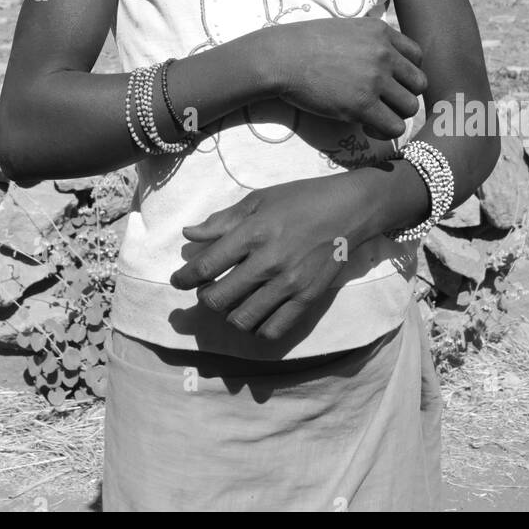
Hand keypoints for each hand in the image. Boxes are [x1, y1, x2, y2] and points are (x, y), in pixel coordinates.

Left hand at [171, 175, 368, 341]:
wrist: (350, 210)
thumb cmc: (301, 199)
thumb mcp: (259, 200)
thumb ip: (223, 221)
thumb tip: (189, 234)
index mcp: (253, 233)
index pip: (207, 266)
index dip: (185, 278)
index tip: (178, 281)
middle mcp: (268, 262)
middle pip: (219, 298)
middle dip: (204, 298)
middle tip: (206, 290)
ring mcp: (289, 284)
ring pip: (242, 319)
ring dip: (228, 314)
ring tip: (230, 302)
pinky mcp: (308, 299)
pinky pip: (273, 329)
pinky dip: (256, 329)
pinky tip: (254, 316)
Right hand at [268, 16, 426, 140]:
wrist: (280, 57)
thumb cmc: (303, 43)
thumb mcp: (345, 29)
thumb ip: (369, 40)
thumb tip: (381, 57)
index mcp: (381, 32)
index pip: (417, 56)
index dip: (407, 73)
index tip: (390, 82)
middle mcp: (384, 54)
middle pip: (419, 84)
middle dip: (404, 95)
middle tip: (384, 103)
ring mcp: (375, 80)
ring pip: (410, 107)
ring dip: (395, 115)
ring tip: (375, 117)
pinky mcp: (362, 105)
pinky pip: (394, 127)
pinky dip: (384, 131)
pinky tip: (366, 126)